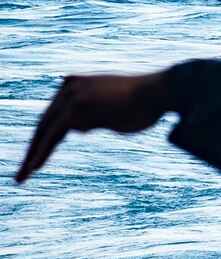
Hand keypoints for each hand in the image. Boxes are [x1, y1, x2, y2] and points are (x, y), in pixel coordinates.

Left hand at [17, 71, 176, 182]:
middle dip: (33, 147)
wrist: (159, 91)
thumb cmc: (145, 104)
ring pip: (44, 130)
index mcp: (78, 83)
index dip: (44, 136)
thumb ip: (93, 118)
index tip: (37, 154)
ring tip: (23, 175)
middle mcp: (69, 85)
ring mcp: (71, 95)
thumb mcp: (113, 112)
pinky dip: (41, 153)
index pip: (54, 114)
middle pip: (45, 121)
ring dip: (32, 154)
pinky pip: (52, 135)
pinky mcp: (75, 109)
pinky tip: (33, 169)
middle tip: (23, 170)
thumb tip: (78, 128)